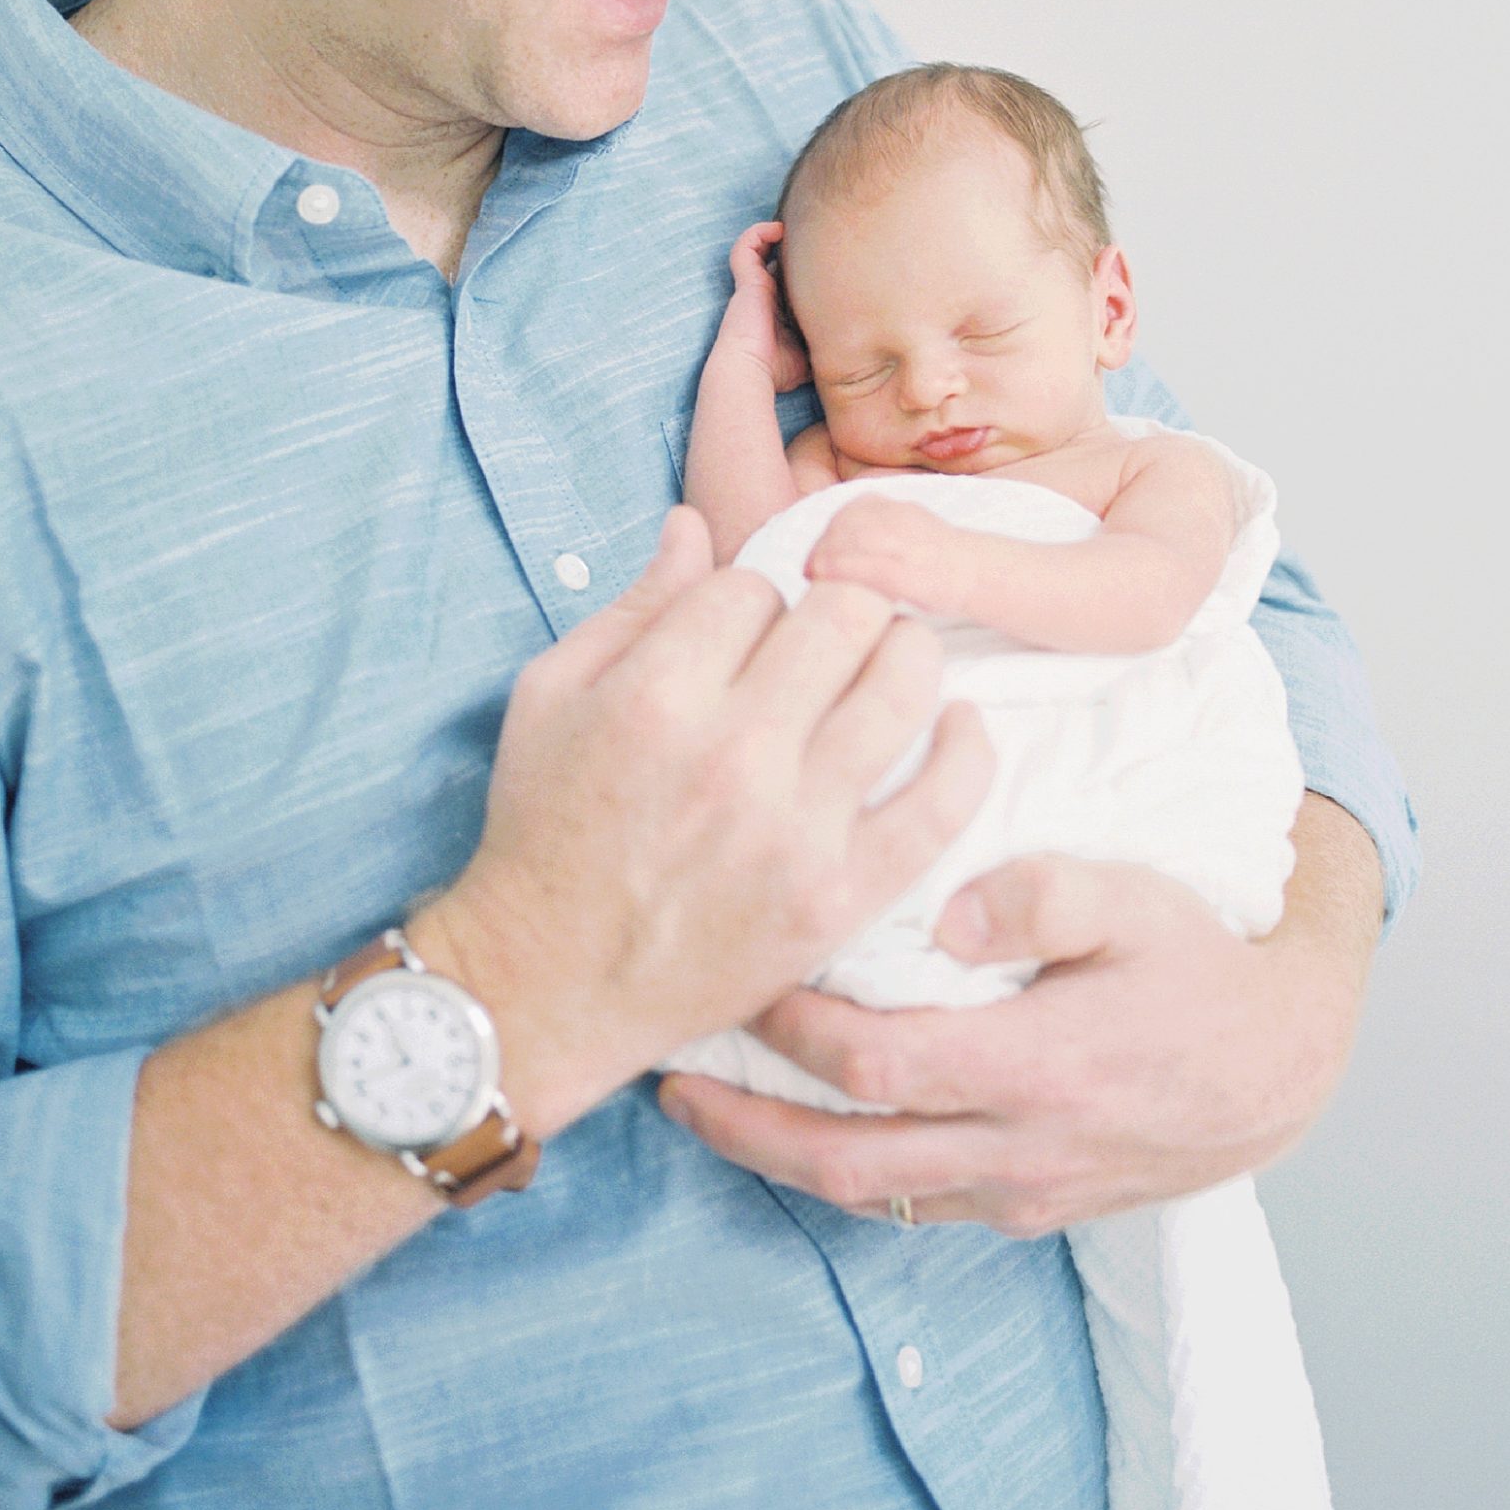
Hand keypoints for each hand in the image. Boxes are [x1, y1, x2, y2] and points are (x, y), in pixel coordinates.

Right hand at [423, 507, 994, 1138]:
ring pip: (905, 682)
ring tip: (889, 663)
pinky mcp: (839, 897)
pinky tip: (955, 725)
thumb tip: (696, 525)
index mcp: (656, 694)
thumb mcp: (549, 696)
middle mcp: (733, 753)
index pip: (756, 584)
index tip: (745, 635)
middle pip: (844, 613)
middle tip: (830, 634)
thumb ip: (632, 606)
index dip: (755, 598)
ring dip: (904, 654)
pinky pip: (944, 803)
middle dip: (839, 607)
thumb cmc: (544, 829)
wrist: (546, 984)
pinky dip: (965, 749)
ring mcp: (794, 829)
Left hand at [656, 840, 1368, 1231]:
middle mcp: (1016, 1148)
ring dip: (779, 1158)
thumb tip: (946, 907)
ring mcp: (1020, 1191)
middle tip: (665, 1080)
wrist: (1281, 1067)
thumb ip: (1044, 894)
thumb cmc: (1201, 963)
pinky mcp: (1026, 1209)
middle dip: (744, 1124)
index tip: (739, 978)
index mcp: (1035, 1067)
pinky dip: (844, 1172)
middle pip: (844, 1159)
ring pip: (871, 1196)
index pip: (877, 1064)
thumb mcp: (1139, 900)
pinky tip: (797, 1131)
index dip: (793, 1030)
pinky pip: (913, 1203)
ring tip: (705, 1110)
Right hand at [715, 220, 811, 393]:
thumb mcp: (807, 359)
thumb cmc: (775, 370)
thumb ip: (822, 349)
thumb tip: (847, 355)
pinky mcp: (747, 281)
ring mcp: (752, 286)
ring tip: (789, 227)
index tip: (821, 264)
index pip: (784, 283)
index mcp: (774, 312)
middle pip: (772, 262)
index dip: (797, 271)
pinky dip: (758, 233)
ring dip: (771, 234)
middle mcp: (762, 296)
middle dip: (789, 249)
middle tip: (813, 239)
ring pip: (756, 249)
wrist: (749, 371)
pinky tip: (777, 228)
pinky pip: (746, 247)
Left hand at [806, 496, 972, 615]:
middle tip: (809, 568)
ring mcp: (906, 545)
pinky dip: (840, 570)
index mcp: (898, 508)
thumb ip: (876, 526)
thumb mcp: (907, 526)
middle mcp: (900, 520)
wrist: (978, 573)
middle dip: (822, 545)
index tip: (817, 552)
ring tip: (814, 576)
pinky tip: (824, 579)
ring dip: (826, 557)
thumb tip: (835, 539)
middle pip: (846, 524)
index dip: (828, 530)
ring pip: (852, 541)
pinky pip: (867, 566)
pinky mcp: (909, 573)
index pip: (851, 510)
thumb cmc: (937, 558)